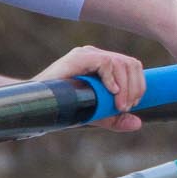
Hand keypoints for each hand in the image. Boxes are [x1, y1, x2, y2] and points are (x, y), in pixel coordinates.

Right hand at [32, 46, 147, 131]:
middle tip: (126, 108)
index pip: (131, 66)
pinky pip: (105, 62)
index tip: (132, 105)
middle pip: (130, 63)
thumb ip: (115, 118)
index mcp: (102, 64)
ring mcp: (87, 54)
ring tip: (119, 105)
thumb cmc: (65, 108)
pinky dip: (112, 79)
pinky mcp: (79, 57)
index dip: (138, 85)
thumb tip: (138, 123)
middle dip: (135, 87)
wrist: (38, 105)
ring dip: (125, 87)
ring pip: (120, 63)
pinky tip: (111, 92)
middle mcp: (96, 55)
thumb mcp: (96, 114)